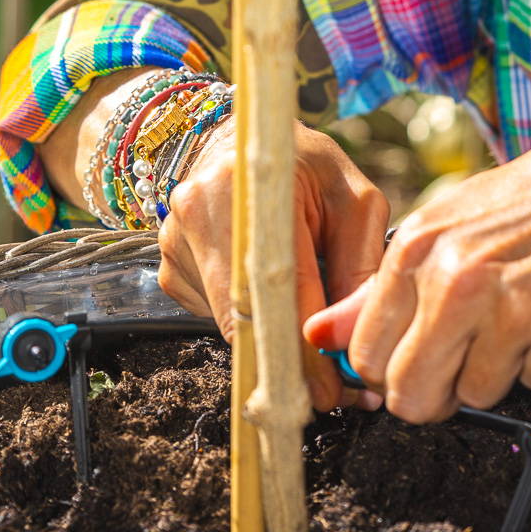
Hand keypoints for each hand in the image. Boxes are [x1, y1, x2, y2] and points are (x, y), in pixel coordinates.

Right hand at [158, 115, 389, 409]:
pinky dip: (250, 322)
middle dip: (289, 362)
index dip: (301, 348)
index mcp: (245, 188)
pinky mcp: (170, 269)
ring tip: (311, 327)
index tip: (329, 389)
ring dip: (273, 342)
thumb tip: (353, 336)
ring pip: (229, 324)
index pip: (275, 287)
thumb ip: (361, 262)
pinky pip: (214, 317)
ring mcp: (174, 244)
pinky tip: (270, 295)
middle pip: (242, 317)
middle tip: (330, 389)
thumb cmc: (304, 167)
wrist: (240, 142)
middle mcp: (197, 214)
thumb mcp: (352, 197)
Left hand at [302, 116, 530, 421]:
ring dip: (495, 372)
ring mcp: (513, 310)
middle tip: (461, 359)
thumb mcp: (444, 227)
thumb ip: (377, 290)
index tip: (410, 359)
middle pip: (411, 395)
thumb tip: (318, 334)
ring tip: (519, 317)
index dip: (388, 369)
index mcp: (418, 248)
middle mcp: (459, 278)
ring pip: (474, 396)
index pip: (366, 355)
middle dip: (432, 392)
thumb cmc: (530, 205)